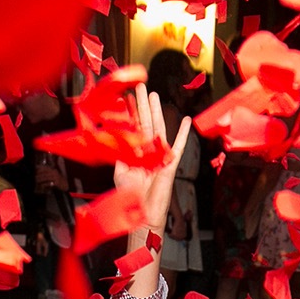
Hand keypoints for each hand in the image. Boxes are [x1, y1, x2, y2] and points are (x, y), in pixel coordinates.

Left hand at [114, 85, 192, 237]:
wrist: (142, 212)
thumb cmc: (131, 196)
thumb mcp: (120, 171)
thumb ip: (119, 154)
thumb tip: (113, 139)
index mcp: (135, 151)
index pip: (132, 127)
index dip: (129, 112)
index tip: (126, 96)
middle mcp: (147, 150)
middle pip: (145, 122)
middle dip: (142, 104)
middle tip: (139, 86)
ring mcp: (159, 155)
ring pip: (158, 128)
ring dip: (156, 111)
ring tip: (154, 95)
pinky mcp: (170, 163)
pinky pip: (177, 146)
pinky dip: (182, 134)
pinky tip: (186, 121)